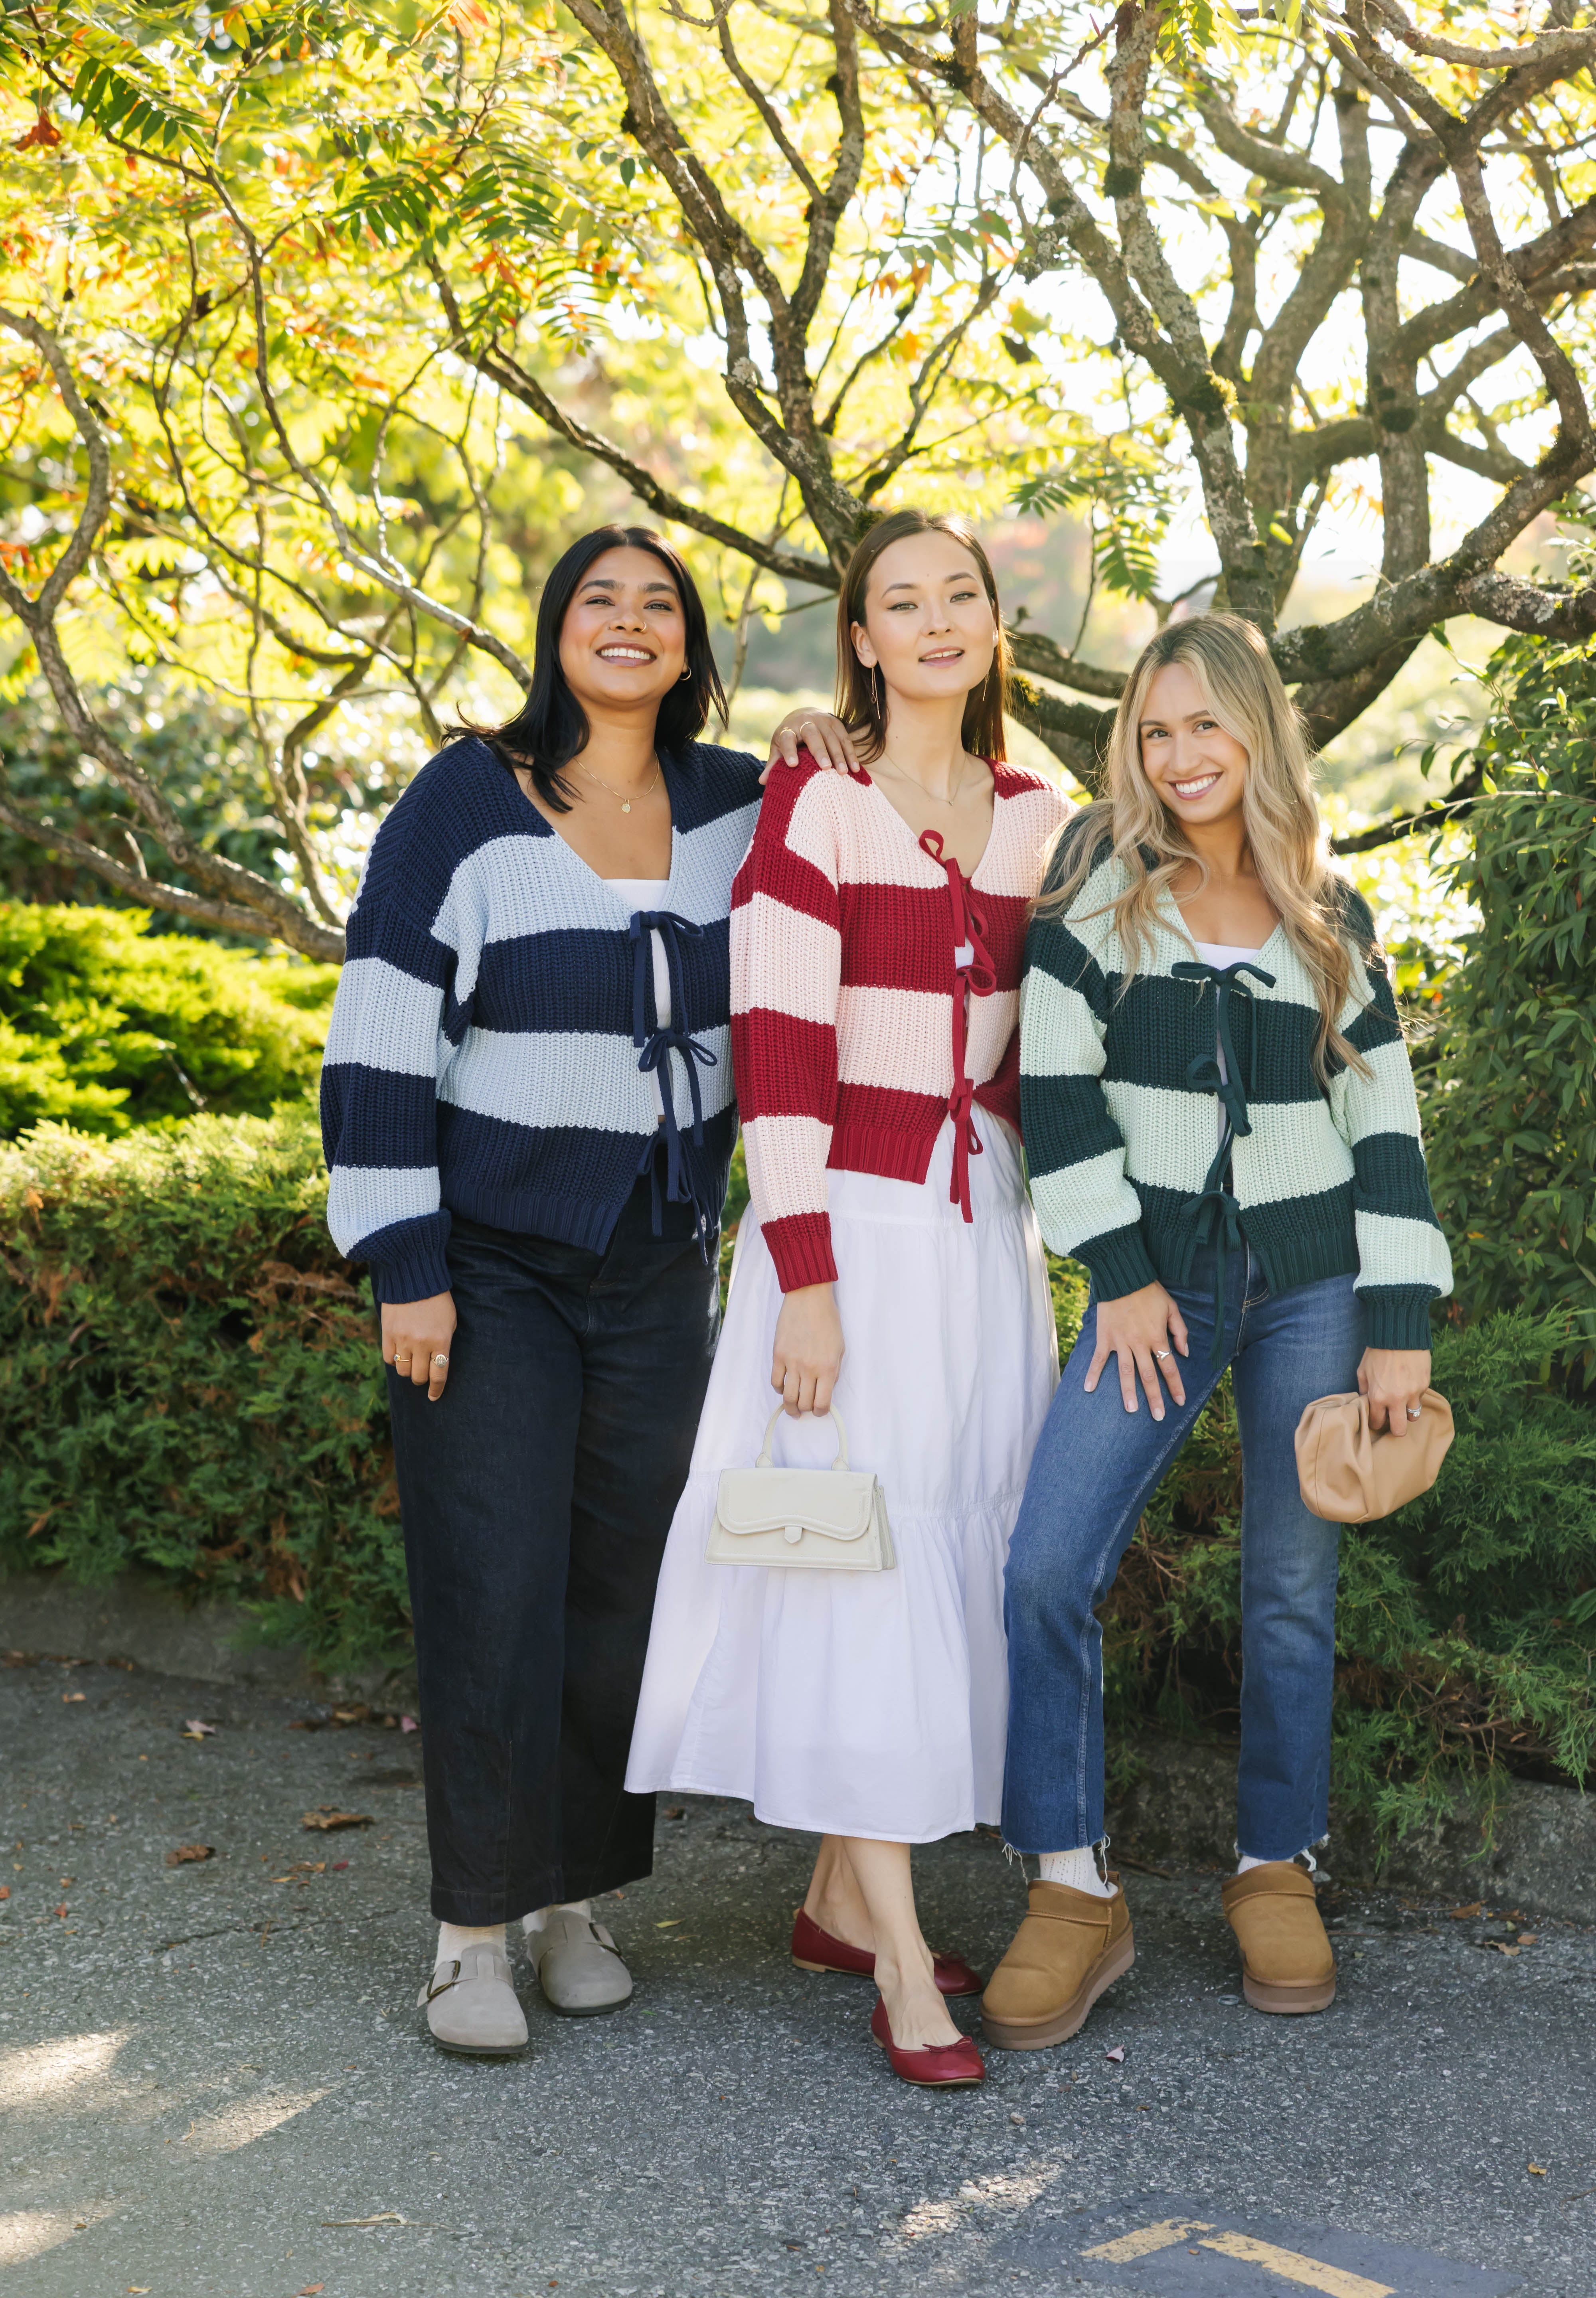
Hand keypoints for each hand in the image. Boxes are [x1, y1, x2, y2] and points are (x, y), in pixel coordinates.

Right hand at [382, 1292, 456, 1401]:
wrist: (413, 1277)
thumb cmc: (437, 1300)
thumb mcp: (450, 1321)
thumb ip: (444, 1344)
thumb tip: (438, 1365)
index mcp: (440, 1340)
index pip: (438, 1375)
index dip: (436, 1389)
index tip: (434, 1397)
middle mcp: (421, 1343)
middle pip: (419, 1376)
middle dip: (422, 1378)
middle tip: (423, 1372)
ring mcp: (402, 1339)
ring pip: (403, 1370)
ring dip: (408, 1370)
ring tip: (412, 1361)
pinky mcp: (387, 1333)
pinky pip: (389, 1358)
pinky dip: (395, 1360)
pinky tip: (400, 1353)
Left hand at [760, 707, 859, 780]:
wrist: (804, 715)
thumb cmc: (790, 737)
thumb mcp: (779, 747)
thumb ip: (773, 763)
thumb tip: (762, 782)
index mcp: (788, 729)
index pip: (787, 738)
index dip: (789, 750)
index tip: (792, 764)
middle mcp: (805, 722)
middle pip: (813, 735)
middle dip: (820, 751)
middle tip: (826, 768)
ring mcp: (823, 721)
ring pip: (832, 737)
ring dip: (839, 755)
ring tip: (843, 772)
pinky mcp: (837, 723)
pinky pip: (845, 739)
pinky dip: (850, 754)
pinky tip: (855, 769)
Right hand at [772, 1282, 844, 1417]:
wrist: (809, 1298)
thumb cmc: (828, 1321)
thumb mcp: (840, 1348)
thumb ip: (833, 1372)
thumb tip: (824, 1390)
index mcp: (828, 1368)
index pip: (822, 1403)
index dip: (820, 1412)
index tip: (820, 1411)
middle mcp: (809, 1368)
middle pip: (804, 1403)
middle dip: (806, 1410)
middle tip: (806, 1409)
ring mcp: (792, 1362)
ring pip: (787, 1397)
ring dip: (790, 1406)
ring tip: (792, 1408)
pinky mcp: (778, 1355)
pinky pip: (775, 1381)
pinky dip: (779, 1389)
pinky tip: (783, 1388)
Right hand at [1083, 1281, 1188, 1419]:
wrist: (1124, 1276)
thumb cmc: (1150, 1291)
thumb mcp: (1171, 1308)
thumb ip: (1180, 1331)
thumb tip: (1184, 1353)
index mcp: (1157, 1337)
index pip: (1169, 1367)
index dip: (1175, 1386)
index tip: (1180, 1401)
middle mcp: (1139, 1343)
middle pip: (1148, 1376)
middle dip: (1154, 1398)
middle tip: (1158, 1417)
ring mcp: (1120, 1342)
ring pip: (1125, 1372)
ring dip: (1128, 1393)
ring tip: (1131, 1411)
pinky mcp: (1105, 1337)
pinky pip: (1098, 1358)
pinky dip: (1092, 1373)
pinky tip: (1088, 1389)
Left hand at [1358, 1348, 1429, 1436]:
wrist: (1398, 1334)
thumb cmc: (1377, 1352)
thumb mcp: (1362, 1371)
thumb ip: (1363, 1390)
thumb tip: (1365, 1402)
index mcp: (1379, 1397)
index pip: (1378, 1423)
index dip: (1377, 1422)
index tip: (1378, 1418)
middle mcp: (1397, 1399)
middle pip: (1400, 1430)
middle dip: (1395, 1428)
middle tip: (1393, 1419)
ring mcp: (1413, 1393)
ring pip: (1414, 1416)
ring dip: (1407, 1412)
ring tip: (1402, 1402)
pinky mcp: (1425, 1385)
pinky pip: (1420, 1398)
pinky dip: (1415, 1396)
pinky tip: (1408, 1384)